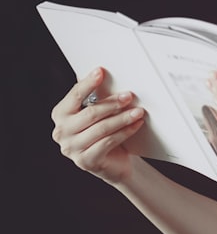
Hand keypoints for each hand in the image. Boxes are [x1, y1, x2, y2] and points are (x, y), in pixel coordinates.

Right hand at [51, 67, 145, 183]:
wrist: (114, 162)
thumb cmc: (105, 133)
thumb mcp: (99, 113)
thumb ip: (97, 97)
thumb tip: (104, 74)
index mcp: (60, 114)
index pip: (74, 96)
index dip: (88, 83)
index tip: (100, 71)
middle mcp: (61, 132)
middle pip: (90, 113)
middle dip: (112, 103)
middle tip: (129, 96)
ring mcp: (71, 148)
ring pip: (101, 128)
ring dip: (123, 118)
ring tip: (138, 112)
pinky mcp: (86, 161)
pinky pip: (108, 143)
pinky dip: (125, 132)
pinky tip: (136, 125)